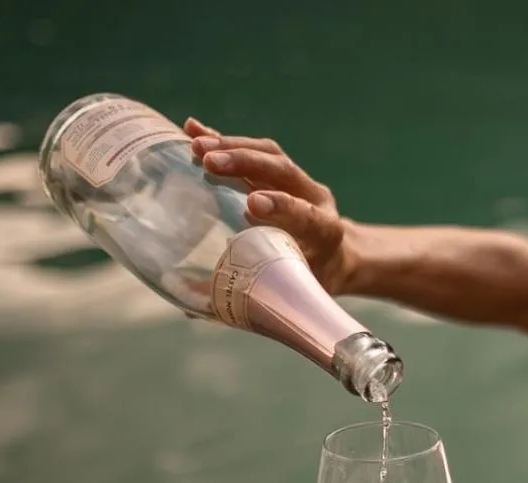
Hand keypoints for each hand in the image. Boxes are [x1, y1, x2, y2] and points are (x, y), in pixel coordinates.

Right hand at [184, 117, 357, 293]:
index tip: (253, 205)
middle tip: (210, 162)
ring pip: (269, 156)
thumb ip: (248, 298)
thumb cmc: (310, 281)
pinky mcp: (278, 171)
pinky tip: (191, 129)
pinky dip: (221, 139)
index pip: (307, 214)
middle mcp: (315, 198)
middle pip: (283, 172)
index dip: (283, 207)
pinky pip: (252, 151)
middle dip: (247, 164)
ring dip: (231, 147)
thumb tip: (191, 308)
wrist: (337, 257)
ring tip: (195, 146)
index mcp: (326, 233)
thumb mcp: (291, 293)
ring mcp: (297, 181)